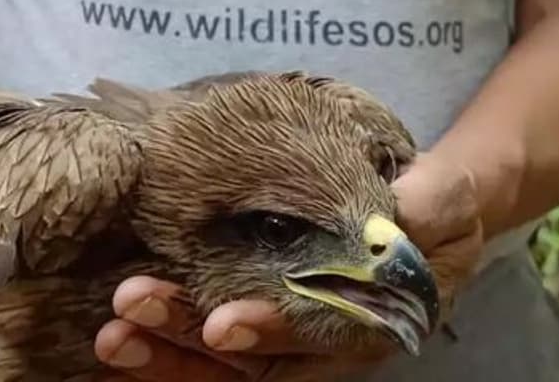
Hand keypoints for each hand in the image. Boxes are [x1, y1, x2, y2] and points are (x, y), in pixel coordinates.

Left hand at [93, 152, 484, 379]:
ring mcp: (284, 333)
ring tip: (112, 329)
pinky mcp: (253, 310)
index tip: (219, 323)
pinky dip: (162, 338)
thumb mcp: (446, 198)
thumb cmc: (438, 204)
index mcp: (373, 319)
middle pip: (251, 361)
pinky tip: (118, 326)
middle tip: (132, 314)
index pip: (317, 335)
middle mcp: (323, 341)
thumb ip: (430, 204)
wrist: (425, 207)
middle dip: (186, 343)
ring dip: (162, 345)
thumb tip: (402, 209)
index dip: (271, 332)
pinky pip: (203, 339)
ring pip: (217, 359)